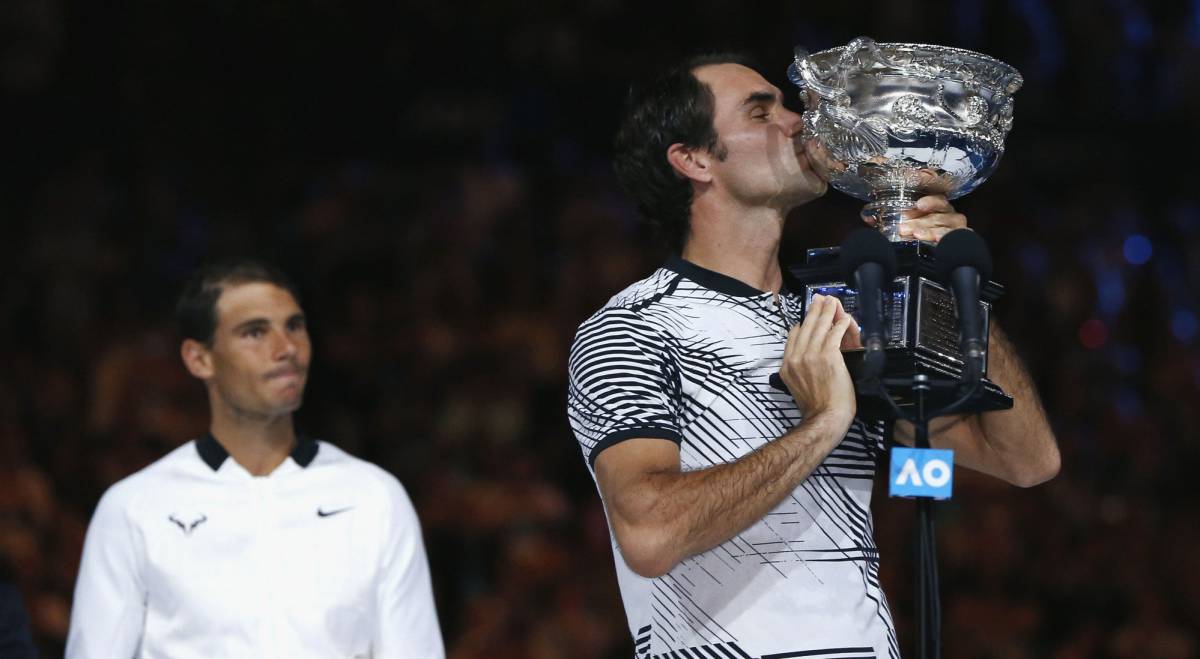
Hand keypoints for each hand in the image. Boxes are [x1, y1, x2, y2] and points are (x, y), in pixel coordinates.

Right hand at [780, 294, 856, 424]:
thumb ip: (795, 371)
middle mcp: (797, 357)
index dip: (802, 324)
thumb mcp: (794, 387)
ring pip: (821, 327)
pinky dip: (841, 324)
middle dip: (814, 310)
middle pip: (806, 327)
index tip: (808, 318)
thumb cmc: (814, 408)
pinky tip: (845, 317)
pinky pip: (835, 334)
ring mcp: (812, 355)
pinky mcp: (829, 356)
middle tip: (820, 299)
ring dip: (828, 311)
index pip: (793, 337)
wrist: (824, 418)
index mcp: (787, 365)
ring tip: (833, 301)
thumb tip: (798, 362)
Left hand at [864, 194, 968, 242]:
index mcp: (934, 202)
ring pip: (947, 222)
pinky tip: (937, 240)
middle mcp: (947, 210)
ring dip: (930, 229)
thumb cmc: (917, 230)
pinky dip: (947, 237)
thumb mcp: (900, 223)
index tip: (918, 201)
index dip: (927, 193)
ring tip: (917, 235)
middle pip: (938, 209)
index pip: (933, 191)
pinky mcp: (962, 235)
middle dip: (920, 219)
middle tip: (904, 227)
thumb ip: (886, 218)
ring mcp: (955, 223)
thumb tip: (867, 217)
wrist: (937, 251)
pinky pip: (959, 235)